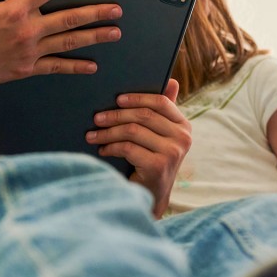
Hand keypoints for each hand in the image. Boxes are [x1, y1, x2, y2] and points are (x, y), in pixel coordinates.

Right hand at [0, 0, 122, 91]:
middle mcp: (28, 31)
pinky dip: (75, 67)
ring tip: (115, 32)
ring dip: (94, 37)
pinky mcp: (28, 68)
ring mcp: (31, 52)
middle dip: (96, 14)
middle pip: (69, 19)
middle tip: (117, 10)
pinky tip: (92, 66)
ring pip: (69, 42)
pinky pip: (56, 67)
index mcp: (15, 10)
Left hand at [86, 79, 190, 217]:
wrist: (151, 196)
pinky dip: (110, 147)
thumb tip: (173, 81)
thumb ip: (162, 111)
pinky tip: (102, 150)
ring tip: (92, 135)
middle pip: (143, 116)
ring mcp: (173, 152)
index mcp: (183, 125)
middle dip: (115, 115)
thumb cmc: (151, 160)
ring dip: (107, 132)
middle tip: (96, 118)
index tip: (116, 99)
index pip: (161, 102)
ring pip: (132, 131)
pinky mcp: (159, 166)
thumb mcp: (158, 136)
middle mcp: (183, 137)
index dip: (137, 98)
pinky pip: (128, 148)